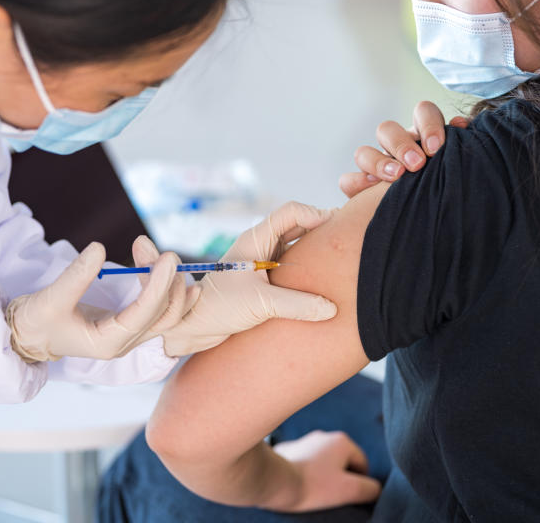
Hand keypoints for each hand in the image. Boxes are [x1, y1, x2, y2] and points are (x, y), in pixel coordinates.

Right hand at [6, 240, 189, 361]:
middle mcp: (124, 342)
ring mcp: (128, 335)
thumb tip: (98, 248)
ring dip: (170, 284)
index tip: (168, 259)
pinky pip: (157, 310)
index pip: (144, 313)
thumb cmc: (36, 322)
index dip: (159, 285)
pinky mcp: (128, 324)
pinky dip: (167, 291)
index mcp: (108, 342)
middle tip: (165, 253)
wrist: (27, 336)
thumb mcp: (51, 299)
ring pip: (164, 313)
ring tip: (166, 256)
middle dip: (167, 281)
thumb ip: (76, 276)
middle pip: (163, 315)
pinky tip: (176, 274)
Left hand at [159, 201, 337, 356]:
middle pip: (297, 224)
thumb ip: (297, 305)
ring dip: (315, 247)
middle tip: (346, 237)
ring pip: (295, 244)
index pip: (290, 212)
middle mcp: (259, 245)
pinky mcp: (263, 278)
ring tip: (339, 254)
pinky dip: (308, 266)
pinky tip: (322, 277)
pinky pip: (291, 264)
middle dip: (321, 227)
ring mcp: (262, 261)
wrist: (193, 326)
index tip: (335, 225)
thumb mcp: (261, 304)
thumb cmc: (219, 308)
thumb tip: (331, 308)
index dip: (315, 214)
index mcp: (255, 239)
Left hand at [271, 430, 380, 511]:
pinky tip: (300, 486)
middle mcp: (324, 436)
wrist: (274, 481)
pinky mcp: (288, 450)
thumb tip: (375, 490)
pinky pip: (305, 464)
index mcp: (342, 441)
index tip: (347, 497)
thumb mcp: (348, 490)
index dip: (359, 483)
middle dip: (340, 479)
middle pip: (342, 462)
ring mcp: (304, 441)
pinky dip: (306, 474)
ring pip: (323, 463)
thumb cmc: (313, 485)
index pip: (362, 464)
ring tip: (314, 492)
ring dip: (323, 477)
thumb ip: (369, 489)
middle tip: (331, 496)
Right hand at [339, 100, 469, 197]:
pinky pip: (348, 180)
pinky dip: (357, 184)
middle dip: (401, 145)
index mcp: (422, 135)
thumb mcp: (455, 165)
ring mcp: (376, 165)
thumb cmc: (446, 186)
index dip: (428, 124)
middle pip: (387, 129)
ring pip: (363, 152)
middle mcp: (397, 146)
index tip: (436, 147)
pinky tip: (370, 193)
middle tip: (417, 164)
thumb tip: (461, 124)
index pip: (422, 112)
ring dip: (378, 162)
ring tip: (396, 178)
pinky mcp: (360, 187)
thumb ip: (459, 146)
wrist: (434, 221)